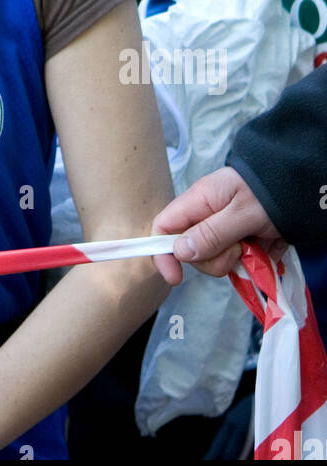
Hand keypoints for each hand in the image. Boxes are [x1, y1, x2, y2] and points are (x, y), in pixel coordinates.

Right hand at [152, 166, 283, 284]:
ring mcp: (223, 229)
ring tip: (255, 244)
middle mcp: (206, 216)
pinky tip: (264, 249)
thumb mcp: (242, 213)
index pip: (163, 226)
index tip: (176, 277)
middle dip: (214, 259)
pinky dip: (250, 261)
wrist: (302, 188)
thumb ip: (211, 233)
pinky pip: (236, 261)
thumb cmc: (270, 192)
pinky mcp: (240, 240)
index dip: (163, 252)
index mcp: (198, 201)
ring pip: (214, 259)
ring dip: (235, 260)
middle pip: (191, 251)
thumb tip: (179, 251)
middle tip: (239, 248)